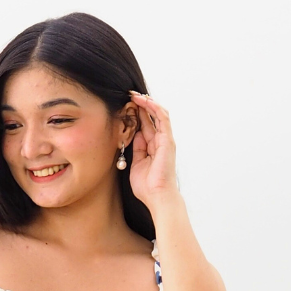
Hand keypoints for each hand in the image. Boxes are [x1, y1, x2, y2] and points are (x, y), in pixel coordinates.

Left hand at [127, 90, 179, 211]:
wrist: (157, 197)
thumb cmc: (147, 187)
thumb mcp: (135, 164)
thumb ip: (135, 150)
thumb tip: (131, 136)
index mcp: (151, 147)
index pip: (144, 125)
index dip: (135, 113)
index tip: (123, 105)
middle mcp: (160, 141)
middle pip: (150, 117)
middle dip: (140, 104)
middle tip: (127, 94)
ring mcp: (165, 140)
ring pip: (157, 114)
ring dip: (146, 102)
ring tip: (134, 94)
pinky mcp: (168, 140)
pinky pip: (162, 118)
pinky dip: (153, 107)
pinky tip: (144, 100)